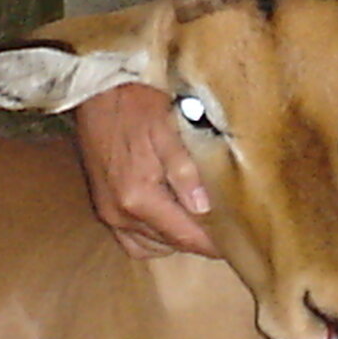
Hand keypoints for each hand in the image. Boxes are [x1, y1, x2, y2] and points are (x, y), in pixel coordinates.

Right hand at [71, 83, 220, 259]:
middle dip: (201, 239)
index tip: (241, 240)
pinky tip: (170, 219)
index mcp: (139, 198)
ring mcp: (110, 214)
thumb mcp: (167, 128)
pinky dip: (155, 238)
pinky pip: (133, 241)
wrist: (97, 92)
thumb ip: (184, 169)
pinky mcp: (104, 208)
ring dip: (178, 238)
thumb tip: (203, 207)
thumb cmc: (136, 104)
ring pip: (154, 246)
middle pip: (172, 244)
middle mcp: (121, 214)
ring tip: (203, 221)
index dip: (216, 244)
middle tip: (230, 226)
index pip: (186, 238)